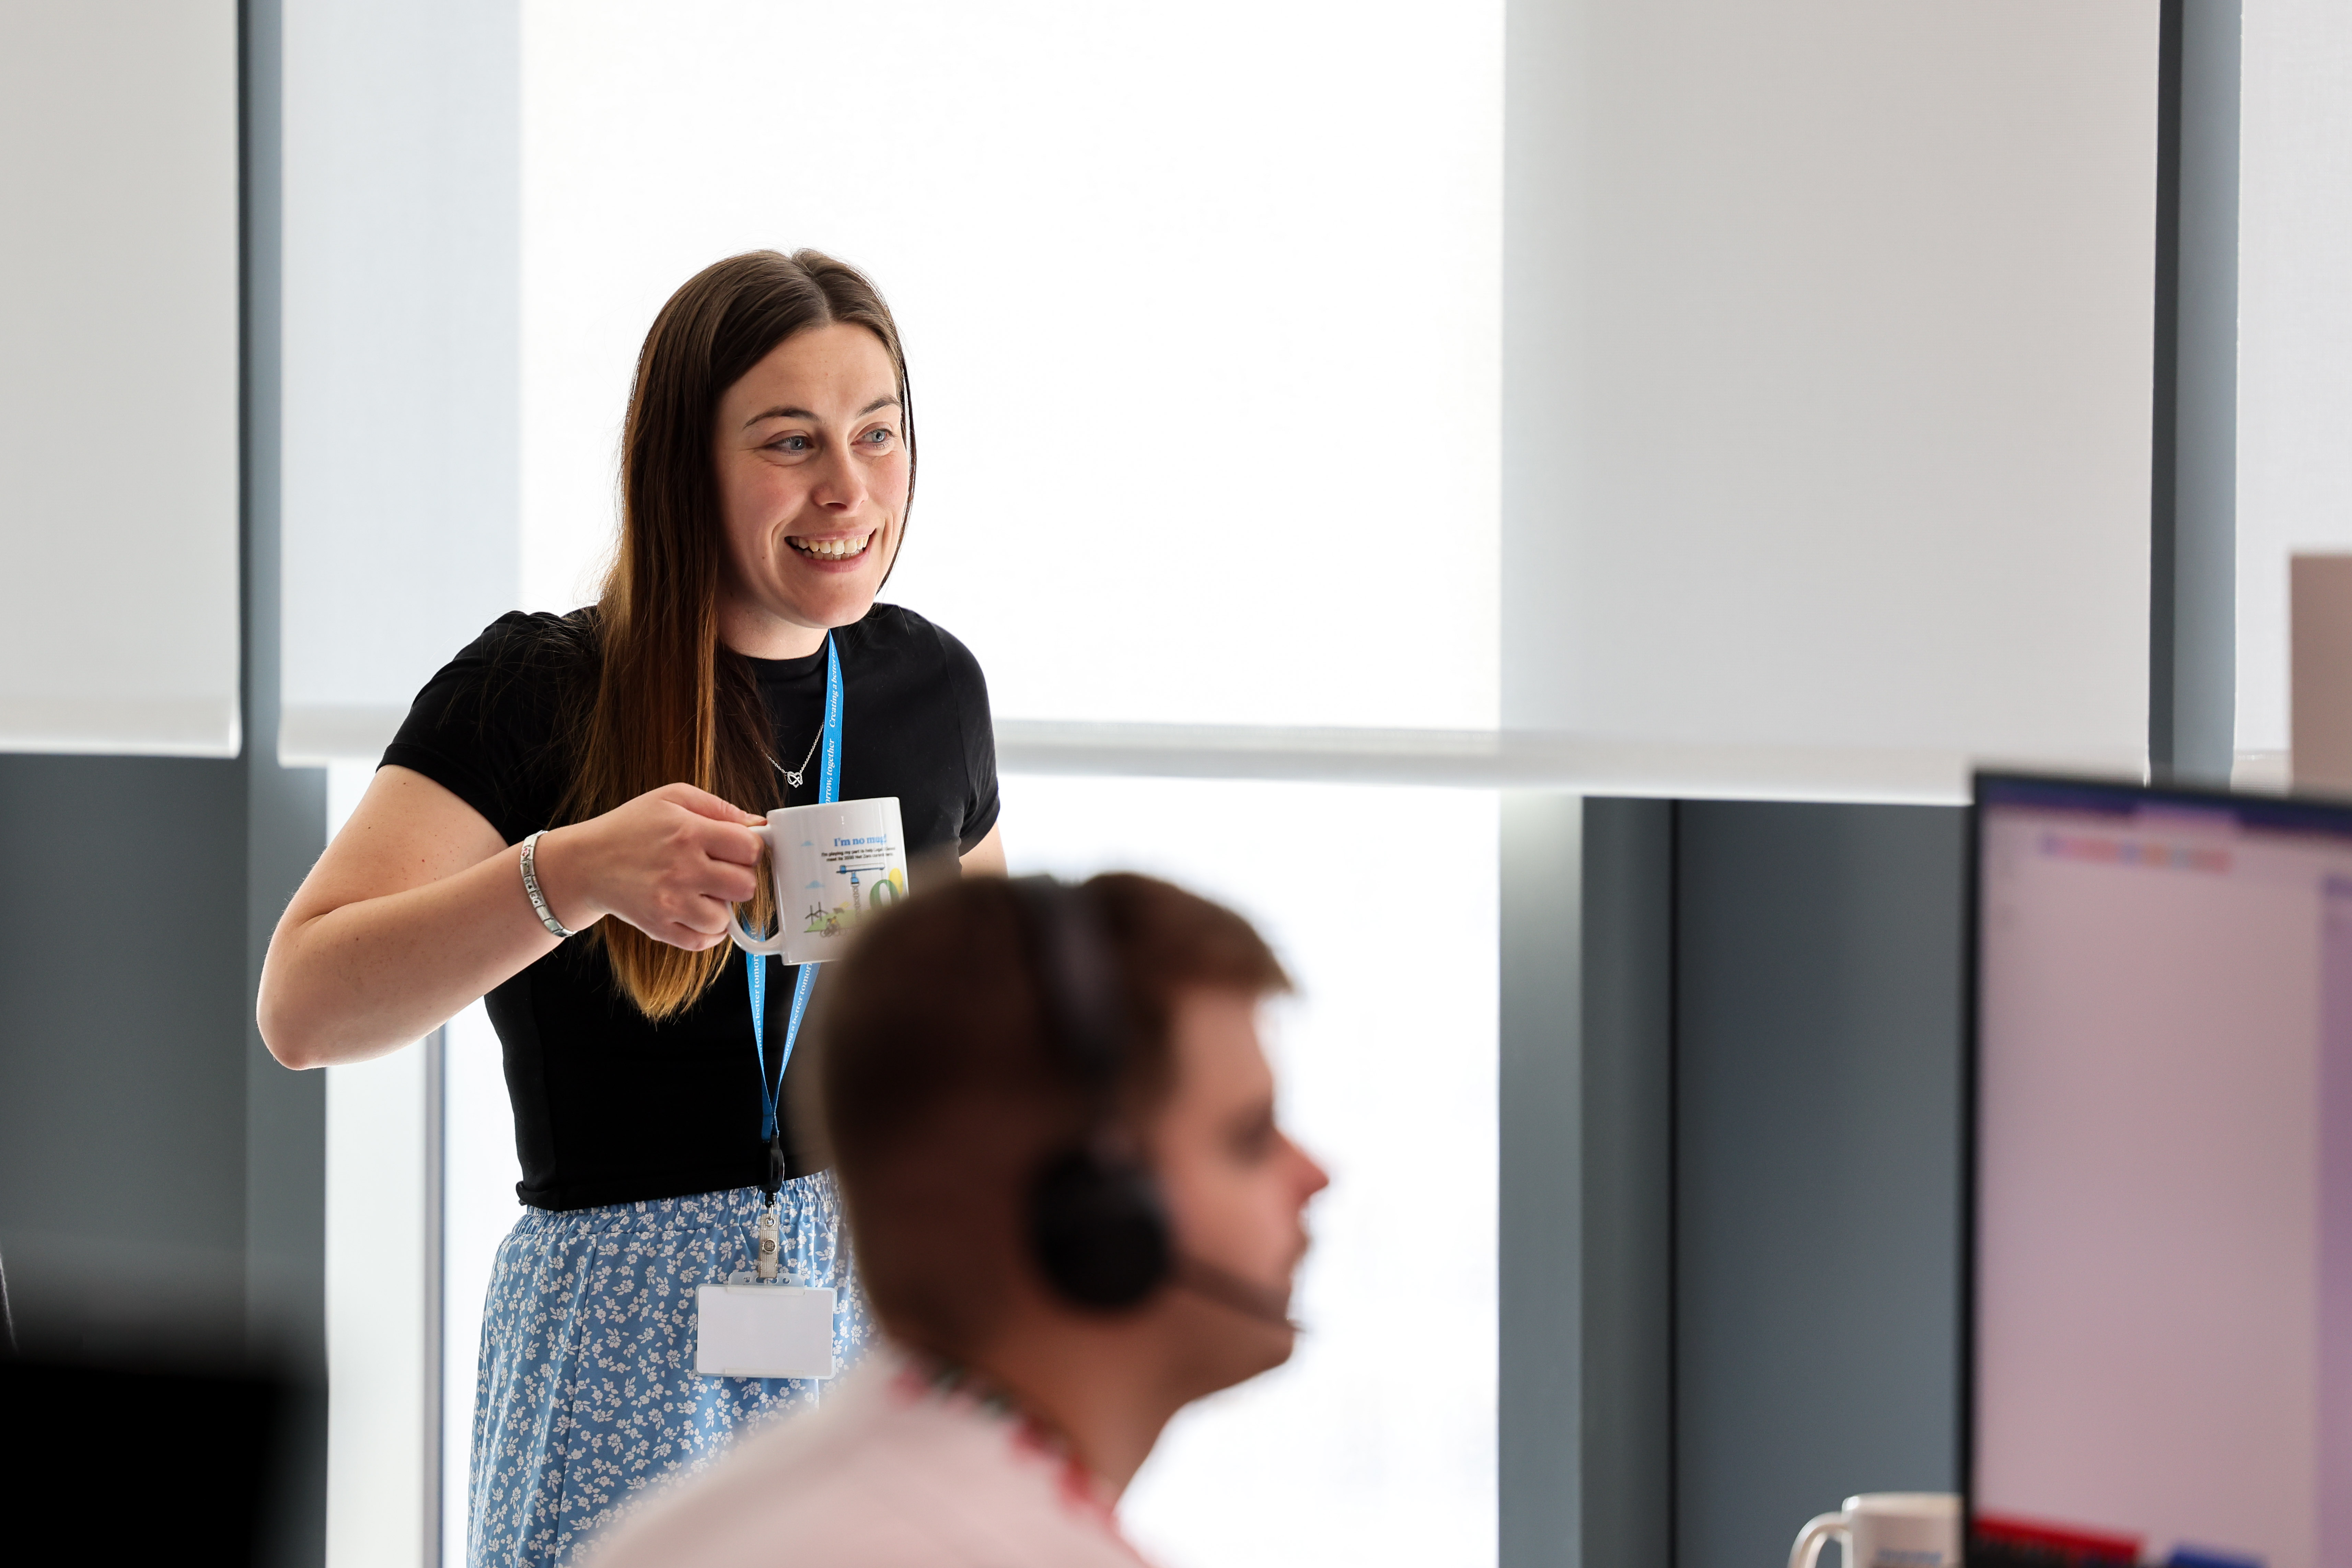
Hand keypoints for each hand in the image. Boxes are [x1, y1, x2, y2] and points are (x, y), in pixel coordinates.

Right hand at [530, 784, 764, 949]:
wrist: (587, 863)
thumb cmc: (631, 827)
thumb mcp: (672, 798)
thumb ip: (719, 808)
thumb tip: (757, 824)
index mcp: (688, 833)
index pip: (750, 848)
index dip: (751, 848)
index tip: (739, 849)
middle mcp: (681, 870)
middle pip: (745, 886)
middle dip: (741, 877)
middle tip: (723, 871)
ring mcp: (670, 903)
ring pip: (726, 918)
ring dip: (723, 906)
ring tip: (705, 891)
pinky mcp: (659, 928)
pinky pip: (703, 941)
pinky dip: (709, 932)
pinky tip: (700, 913)